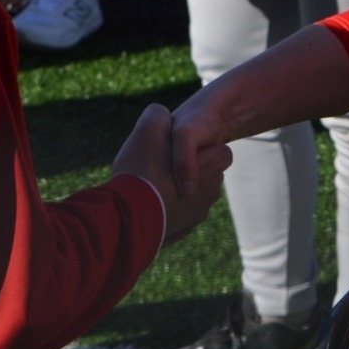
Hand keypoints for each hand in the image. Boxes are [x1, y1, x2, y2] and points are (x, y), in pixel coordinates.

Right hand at [113, 103, 230, 244]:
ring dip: (175, 192)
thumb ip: (159, 115)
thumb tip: (160, 117)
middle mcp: (211, 194)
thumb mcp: (149, 127)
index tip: (177, 147)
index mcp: (213, 168)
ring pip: (190, 198)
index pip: (222, 151)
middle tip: (160, 165)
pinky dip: (163, 210)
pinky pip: (173, 217)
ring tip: (149, 185)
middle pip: (205, 176)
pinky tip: (144, 204)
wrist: (126, 217)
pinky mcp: (177, 233)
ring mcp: (194, 217)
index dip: (202, 147)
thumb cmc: (143, 170)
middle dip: (189, 171)